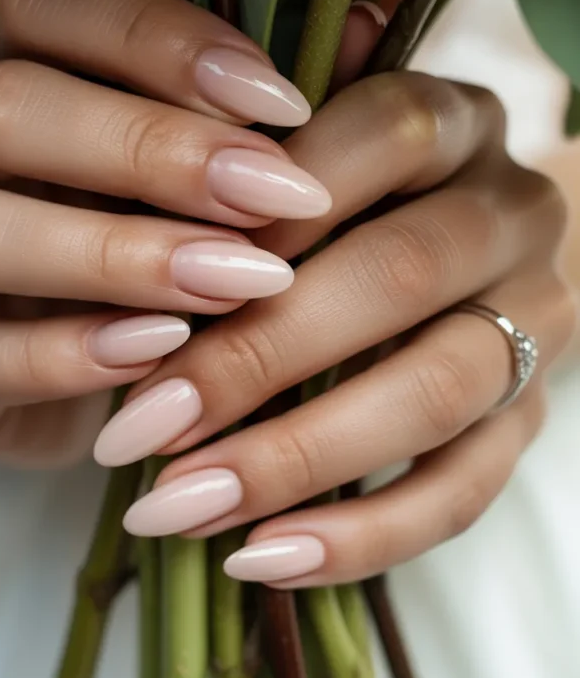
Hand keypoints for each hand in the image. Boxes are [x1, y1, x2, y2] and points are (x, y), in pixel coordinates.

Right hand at [0, 0, 332, 465]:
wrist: (115, 378)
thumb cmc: (177, 239)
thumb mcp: (229, 163)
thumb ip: (280, 97)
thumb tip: (371, 14)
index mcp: (24, 70)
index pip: (41, 2)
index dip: (156, 39)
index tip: (282, 100)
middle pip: (1, 107)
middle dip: (146, 149)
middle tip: (273, 194)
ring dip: (112, 254)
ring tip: (233, 282)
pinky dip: (62, 357)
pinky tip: (162, 352)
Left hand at [103, 72, 575, 585]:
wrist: (474, 249)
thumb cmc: (354, 191)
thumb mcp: (310, 141)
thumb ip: (251, 139)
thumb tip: (165, 169)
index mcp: (456, 119)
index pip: (382, 133)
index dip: (272, 207)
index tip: (160, 282)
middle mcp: (511, 211)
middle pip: (400, 275)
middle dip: (259, 356)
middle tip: (141, 424)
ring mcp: (537, 319)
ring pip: (433, 393)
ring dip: (296, 457)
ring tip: (177, 505)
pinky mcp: (531, 417)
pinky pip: (465, 491)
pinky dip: (362, 535)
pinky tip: (260, 557)